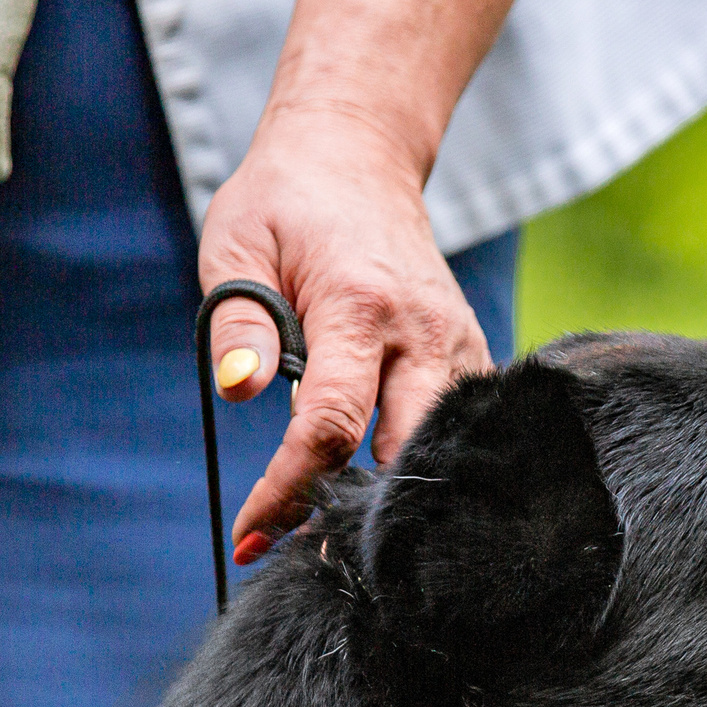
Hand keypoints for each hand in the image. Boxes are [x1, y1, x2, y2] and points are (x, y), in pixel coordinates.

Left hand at [199, 112, 493, 563]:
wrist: (356, 156)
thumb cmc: (285, 204)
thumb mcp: (234, 246)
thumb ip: (235, 322)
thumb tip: (239, 393)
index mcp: (359, 306)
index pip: (331, 424)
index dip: (291, 489)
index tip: (251, 533)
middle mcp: (423, 332)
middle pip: (402, 454)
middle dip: (352, 511)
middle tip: (297, 551)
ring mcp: (458, 345)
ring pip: (439, 450)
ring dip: (388, 495)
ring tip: (328, 527)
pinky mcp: (471, 355)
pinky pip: (455, 430)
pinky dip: (418, 465)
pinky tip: (372, 487)